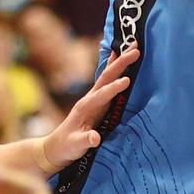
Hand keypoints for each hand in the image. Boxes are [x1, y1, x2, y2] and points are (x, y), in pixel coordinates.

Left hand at [42, 46, 138, 168]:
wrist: (57, 147)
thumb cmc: (67, 147)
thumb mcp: (76, 146)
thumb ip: (85, 141)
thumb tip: (95, 138)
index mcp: (86, 108)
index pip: (102, 96)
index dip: (114, 88)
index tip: (127, 81)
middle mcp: (90, 99)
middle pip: (106, 77)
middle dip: (121, 64)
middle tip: (136, 50)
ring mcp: (94, 98)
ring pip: (108, 75)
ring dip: (120, 61)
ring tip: (132, 46)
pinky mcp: (98, 100)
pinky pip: (108, 80)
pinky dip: (114, 66)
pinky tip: (119, 56)